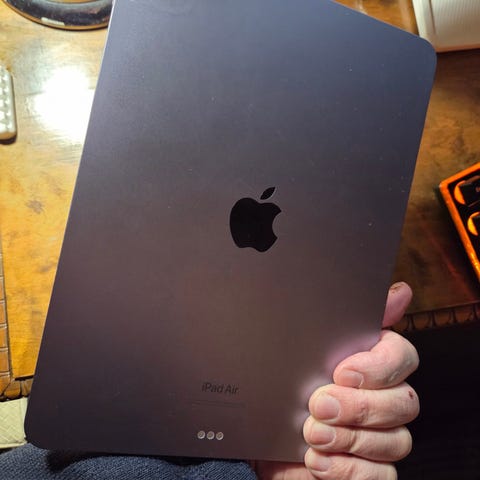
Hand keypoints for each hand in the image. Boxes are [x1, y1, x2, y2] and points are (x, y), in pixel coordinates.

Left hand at [255, 282, 418, 479]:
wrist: (262, 434)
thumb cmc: (286, 386)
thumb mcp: (306, 346)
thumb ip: (346, 320)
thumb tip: (399, 292)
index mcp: (372, 363)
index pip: (402, 358)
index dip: (378, 367)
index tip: (342, 371)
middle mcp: (384, 398)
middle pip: (404, 402)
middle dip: (360, 406)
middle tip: (319, 404)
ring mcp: (382, 437)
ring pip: (397, 441)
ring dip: (350, 438)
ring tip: (311, 433)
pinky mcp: (372, 471)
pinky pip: (380, 477)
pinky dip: (348, 470)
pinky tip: (317, 459)